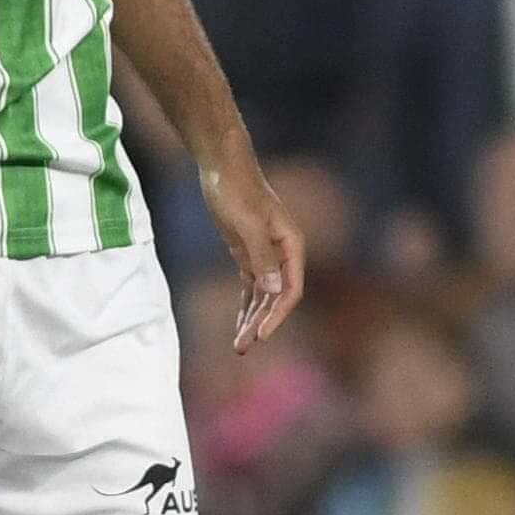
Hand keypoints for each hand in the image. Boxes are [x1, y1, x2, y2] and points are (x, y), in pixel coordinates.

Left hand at [202, 147, 308, 353]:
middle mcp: (283, 253)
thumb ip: (261, 256)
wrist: (223, 167)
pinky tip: (240, 324)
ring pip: (263, 296)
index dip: (278, 315)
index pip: (291, 289)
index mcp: (291, 245)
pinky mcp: (249, 253)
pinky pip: (251, 287)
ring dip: (253, 320)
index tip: (261, 335)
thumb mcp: (247, 223)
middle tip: (242, 347)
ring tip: (239, 345)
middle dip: (261, 323)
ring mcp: (266, 254)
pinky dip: (246, 306)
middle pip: (277, 298)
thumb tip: (275, 290)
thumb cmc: (236, 190)